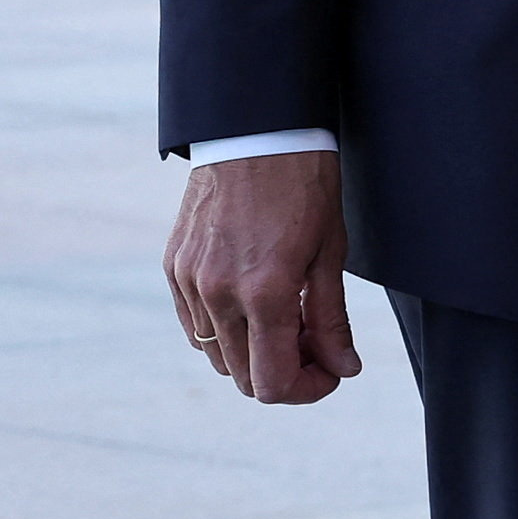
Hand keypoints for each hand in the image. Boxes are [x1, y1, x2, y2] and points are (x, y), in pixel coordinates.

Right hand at [164, 151, 361, 403]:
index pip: (273, 383)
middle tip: (315, 343)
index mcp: (264, 292)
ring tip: (289, 316)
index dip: (307, 390)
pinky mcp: (174, 267)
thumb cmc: (303, 183)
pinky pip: (195, 323)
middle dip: (284, 372)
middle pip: (243, 377)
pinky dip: (225, 328)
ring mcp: (189, 281)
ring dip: (253, 351)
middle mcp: (218, 294)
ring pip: (216, 354)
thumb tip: (343, 368)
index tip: (330, 373)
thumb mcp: (330, 251)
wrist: (257, 128)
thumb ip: (332, 320)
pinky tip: (255, 301)